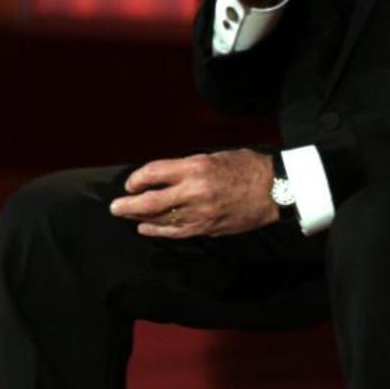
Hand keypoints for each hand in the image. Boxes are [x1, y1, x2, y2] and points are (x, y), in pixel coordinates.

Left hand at [109, 150, 278, 238]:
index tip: (131, 183)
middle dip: (128, 205)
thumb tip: (164, 176)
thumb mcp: (215, 156)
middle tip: (114, 207)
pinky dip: (158, 231)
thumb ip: (188, 167)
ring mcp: (201, 213)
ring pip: (161, 220)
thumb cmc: (246, 167)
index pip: (154, 173)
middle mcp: (194, 191)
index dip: (137, 179)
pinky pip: (177, 232)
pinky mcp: (208, 228)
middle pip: (151, 202)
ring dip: (140, 218)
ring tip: (126, 216)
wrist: (275, 190)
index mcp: (196, 167)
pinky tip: (146, 228)